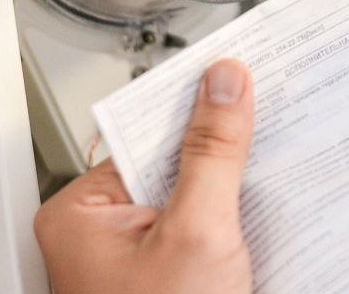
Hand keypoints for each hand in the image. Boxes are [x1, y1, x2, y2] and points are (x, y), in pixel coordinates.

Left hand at [34, 59, 255, 293]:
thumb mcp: (197, 233)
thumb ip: (212, 155)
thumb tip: (223, 85)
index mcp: (80, 215)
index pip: (144, 134)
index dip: (193, 104)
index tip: (232, 73)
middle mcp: (100, 234)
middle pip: (171, 164)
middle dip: (219, 151)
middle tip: (264, 125)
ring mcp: (135, 257)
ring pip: (192, 197)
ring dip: (230, 188)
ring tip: (267, 172)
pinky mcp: (169, 275)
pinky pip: (202, 229)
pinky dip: (232, 222)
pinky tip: (261, 215)